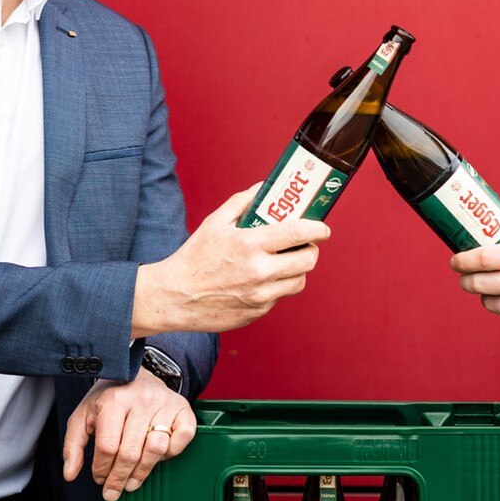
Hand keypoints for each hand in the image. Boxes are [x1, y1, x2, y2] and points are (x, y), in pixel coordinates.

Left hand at [62, 372, 196, 500]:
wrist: (137, 374)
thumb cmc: (109, 398)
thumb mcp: (84, 416)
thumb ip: (73, 445)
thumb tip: (70, 474)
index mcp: (114, 400)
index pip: (107, 446)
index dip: (101, 469)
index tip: (99, 479)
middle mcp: (142, 399)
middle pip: (130, 452)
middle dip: (119, 479)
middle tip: (113, 492)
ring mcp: (165, 403)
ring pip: (156, 449)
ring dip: (142, 472)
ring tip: (131, 481)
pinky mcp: (183, 408)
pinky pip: (183, 438)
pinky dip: (172, 453)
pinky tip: (157, 456)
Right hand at [131, 184, 328, 335]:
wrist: (176, 296)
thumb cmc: (194, 258)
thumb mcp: (214, 223)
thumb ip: (241, 202)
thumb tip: (263, 188)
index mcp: (250, 244)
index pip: (298, 233)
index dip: (318, 229)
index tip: (323, 228)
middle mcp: (259, 271)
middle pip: (308, 260)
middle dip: (311, 250)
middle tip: (305, 245)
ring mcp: (260, 295)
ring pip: (299, 282)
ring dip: (298, 270)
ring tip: (286, 262)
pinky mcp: (257, 312)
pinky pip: (279, 297)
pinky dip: (277, 286)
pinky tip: (262, 279)